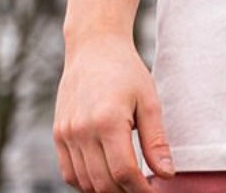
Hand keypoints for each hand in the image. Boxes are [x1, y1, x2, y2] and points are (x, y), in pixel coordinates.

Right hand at [54, 33, 174, 192]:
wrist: (94, 47)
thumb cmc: (126, 71)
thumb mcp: (148, 100)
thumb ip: (156, 140)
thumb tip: (167, 175)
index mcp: (108, 120)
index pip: (124, 172)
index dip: (141, 190)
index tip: (154, 192)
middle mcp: (82, 130)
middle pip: (103, 183)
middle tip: (142, 189)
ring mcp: (66, 133)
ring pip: (84, 183)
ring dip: (106, 190)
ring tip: (126, 184)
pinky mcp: (58, 134)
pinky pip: (69, 173)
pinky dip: (86, 183)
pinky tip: (104, 176)